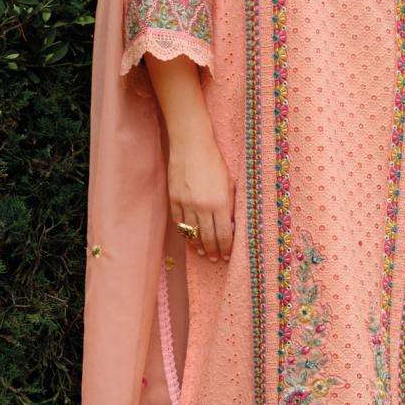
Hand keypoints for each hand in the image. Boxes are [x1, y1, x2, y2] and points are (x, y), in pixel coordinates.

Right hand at [168, 130, 234, 261]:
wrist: (192, 146)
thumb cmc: (215, 162)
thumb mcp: (230, 183)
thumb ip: (230, 206)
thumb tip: (230, 226)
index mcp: (220, 203)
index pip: (223, 235)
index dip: (225, 248)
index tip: (227, 255)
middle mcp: (202, 207)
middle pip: (207, 238)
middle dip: (212, 251)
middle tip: (214, 258)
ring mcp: (186, 204)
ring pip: (191, 232)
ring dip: (197, 244)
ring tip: (202, 252)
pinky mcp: (174, 199)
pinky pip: (179, 222)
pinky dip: (185, 231)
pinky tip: (189, 236)